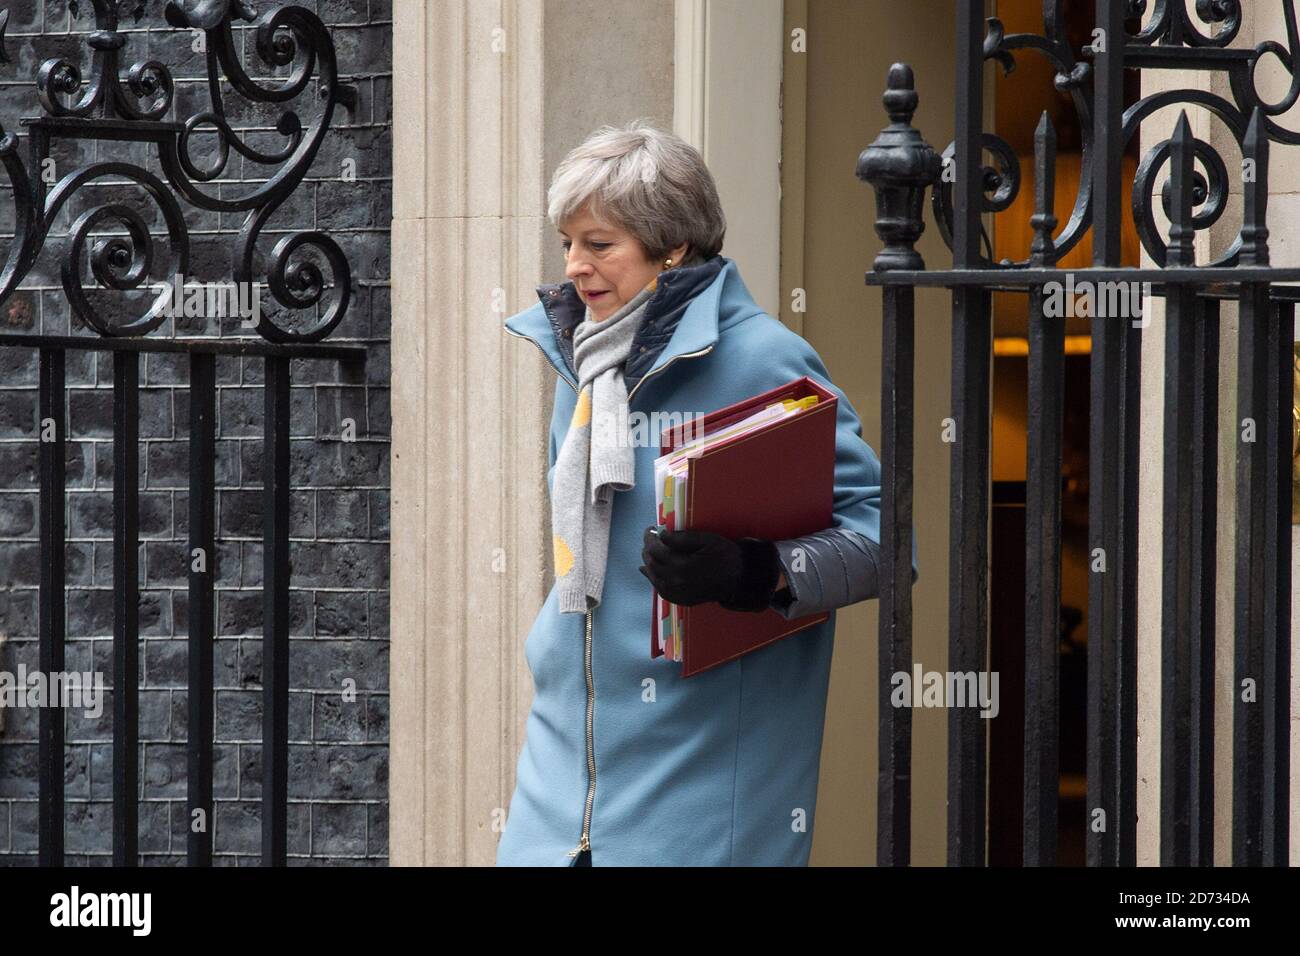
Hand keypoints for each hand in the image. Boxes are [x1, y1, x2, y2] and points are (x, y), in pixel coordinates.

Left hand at [639, 526, 781, 612]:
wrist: (739, 578)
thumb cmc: (724, 555)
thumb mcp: (706, 540)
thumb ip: (682, 538)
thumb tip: (662, 535)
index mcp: (682, 566)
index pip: (656, 549)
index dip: (650, 537)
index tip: (651, 529)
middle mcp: (676, 582)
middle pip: (651, 563)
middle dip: (647, 548)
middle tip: (650, 538)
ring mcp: (677, 593)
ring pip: (652, 576)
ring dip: (648, 561)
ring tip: (650, 550)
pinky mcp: (680, 599)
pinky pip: (659, 588)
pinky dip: (652, 577)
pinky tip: (648, 569)